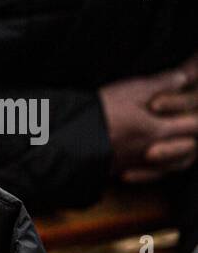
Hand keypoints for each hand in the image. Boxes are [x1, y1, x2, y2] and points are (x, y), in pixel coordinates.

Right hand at [101, 53, 197, 182]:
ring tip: (176, 145)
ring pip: (170, 165)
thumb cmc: (101, 113)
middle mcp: (151, 150)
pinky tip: (147, 158)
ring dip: (177, 155)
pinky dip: (153, 169)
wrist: (67, 141)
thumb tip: (183, 78)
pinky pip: (147, 174)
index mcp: (159, 129)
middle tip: (192, 128)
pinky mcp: (119, 169)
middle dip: (194, 139)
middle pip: (188, 150)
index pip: (195, 125)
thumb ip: (161, 83)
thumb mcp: (132, 90)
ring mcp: (135, 162)